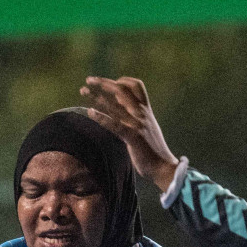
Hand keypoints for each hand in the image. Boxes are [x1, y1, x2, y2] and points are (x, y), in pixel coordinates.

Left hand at [79, 76, 179, 193]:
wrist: (163, 167)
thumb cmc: (153, 150)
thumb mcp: (146, 128)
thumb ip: (135, 116)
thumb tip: (121, 108)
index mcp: (146, 110)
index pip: (136, 86)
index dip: (121, 81)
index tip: (107, 83)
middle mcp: (142, 113)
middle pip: (122, 90)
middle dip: (104, 82)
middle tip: (89, 79)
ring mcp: (137, 124)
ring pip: (115, 105)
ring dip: (97, 96)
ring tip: (83, 91)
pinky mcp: (133, 137)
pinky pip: (114, 124)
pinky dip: (101, 117)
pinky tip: (90, 112)